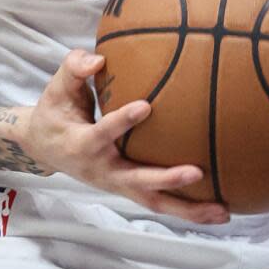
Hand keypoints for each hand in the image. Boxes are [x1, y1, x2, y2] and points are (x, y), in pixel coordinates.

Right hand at [20, 48, 228, 222]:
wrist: (45, 147)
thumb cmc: (56, 111)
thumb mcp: (57, 88)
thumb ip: (75, 68)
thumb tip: (99, 59)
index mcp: (82, 144)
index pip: (102, 133)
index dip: (122, 122)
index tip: (145, 105)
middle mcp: (102, 170)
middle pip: (136, 182)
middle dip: (166, 179)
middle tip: (196, 172)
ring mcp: (118, 184)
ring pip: (153, 201)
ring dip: (188, 208)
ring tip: (223, 210)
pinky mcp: (129, 189)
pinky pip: (159, 201)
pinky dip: (188, 208)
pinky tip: (219, 209)